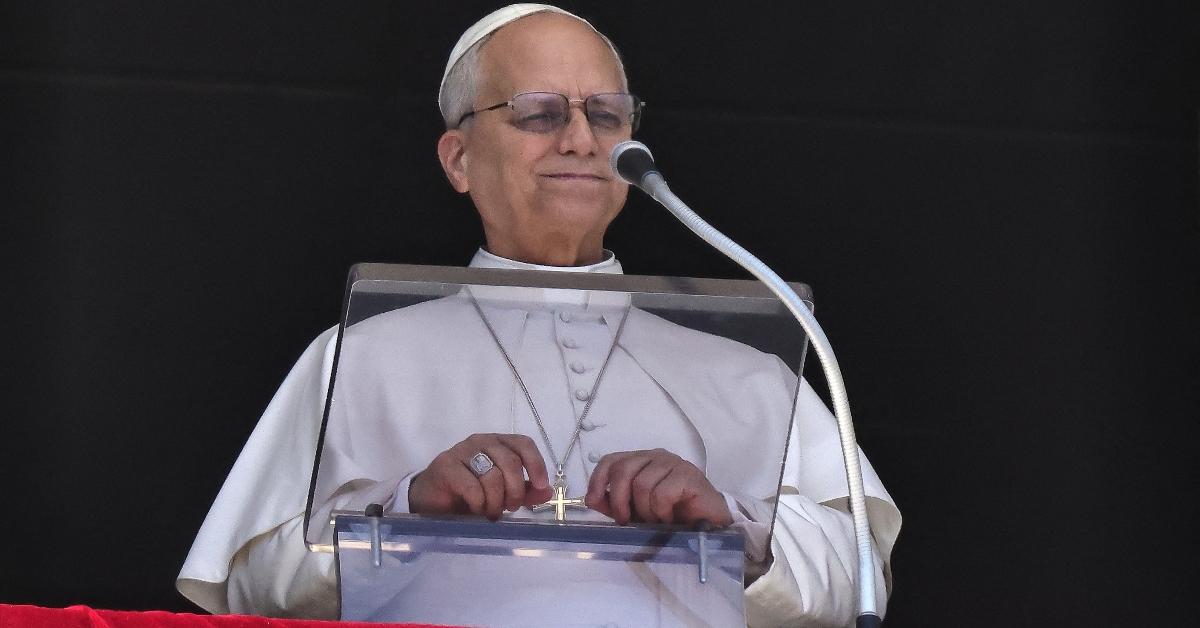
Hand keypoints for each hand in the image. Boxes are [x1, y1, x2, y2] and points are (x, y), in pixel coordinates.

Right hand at [408, 433, 552, 519]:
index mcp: (498, 443)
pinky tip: (476, 510)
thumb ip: (525, 491)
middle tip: (510, 507)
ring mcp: (462, 451)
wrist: (432, 501)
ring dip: (496, 501)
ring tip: (491, 512)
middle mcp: (481, 441)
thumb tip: (548, 492)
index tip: (541, 486)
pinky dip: (479, 503)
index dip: (536, 464)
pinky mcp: (445, 465)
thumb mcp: (502, 493)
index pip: (523, 444)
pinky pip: (472, 486)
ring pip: (492, 475)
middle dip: (515, 490)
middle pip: (511, 461)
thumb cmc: (469, 494)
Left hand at [584, 448, 732, 526]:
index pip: (611, 460)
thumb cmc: (672, 514)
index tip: (594, 502)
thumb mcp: (636, 511)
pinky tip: (670, 518)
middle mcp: (655, 456)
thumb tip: (591, 499)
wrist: (708, 522)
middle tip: (627, 520)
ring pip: (642, 484)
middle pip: (623, 469)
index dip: (598, 480)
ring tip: (657, 520)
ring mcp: (673, 463)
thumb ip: (615, 504)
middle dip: (620, 500)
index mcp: (641, 460)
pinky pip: (662, 493)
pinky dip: (661, 511)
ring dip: (645, 510)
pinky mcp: (688, 474)